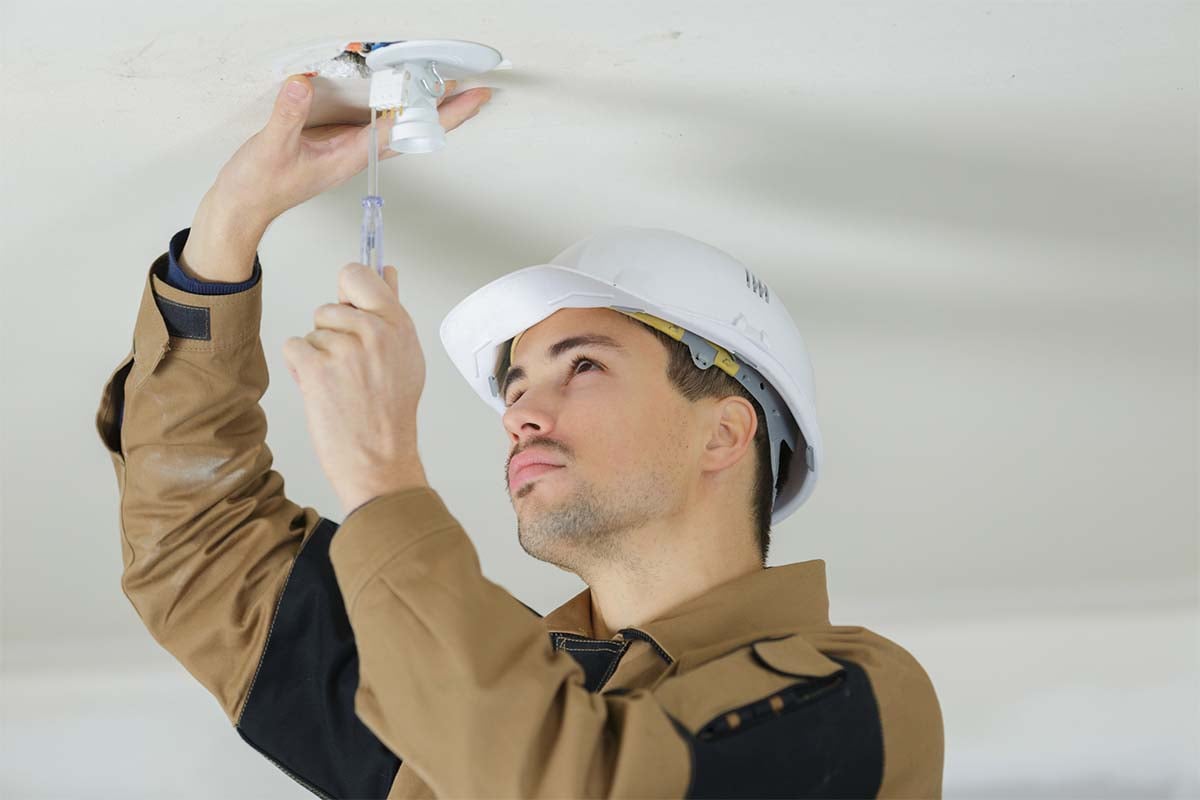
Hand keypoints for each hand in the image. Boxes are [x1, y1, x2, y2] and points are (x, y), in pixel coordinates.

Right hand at [213, 73, 490, 226]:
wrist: (242, 209)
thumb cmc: (257, 187)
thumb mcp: (269, 148)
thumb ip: (287, 116)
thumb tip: (302, 85)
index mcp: (348, 157)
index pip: (402, 129)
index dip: (434, 111)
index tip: (462, 94)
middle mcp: (355, 156)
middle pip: (412, 131)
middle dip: (445, 110)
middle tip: (476, 89)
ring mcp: (348, 152)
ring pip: (398, 129)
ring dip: (425, 110)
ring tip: (452, 90)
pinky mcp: (336, 147)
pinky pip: (377, 127)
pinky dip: (396, 110)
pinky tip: (403, 100)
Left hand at [281, 262, 429, 516]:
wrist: (380, 461)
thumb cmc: (390, 414)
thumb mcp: (405, 356)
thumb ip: (391, 311)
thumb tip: (386, 271)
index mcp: (398, 324)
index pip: (357, 273)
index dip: (348, 292)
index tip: (350, 308)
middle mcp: (375, 331)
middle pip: (328, 307)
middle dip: (331, 334)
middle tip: (351, 368)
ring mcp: (346, 349)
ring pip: (312, 332)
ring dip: (318, 357)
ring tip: (341, 386)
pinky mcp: (317, 368)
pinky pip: (294, 347)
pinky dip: (301, 370)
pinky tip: (324, 391)